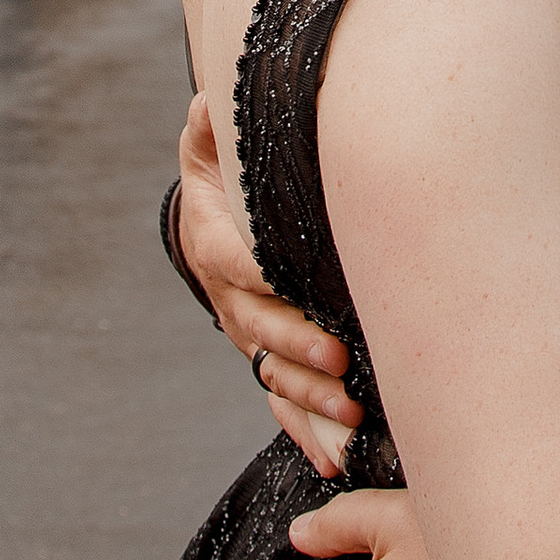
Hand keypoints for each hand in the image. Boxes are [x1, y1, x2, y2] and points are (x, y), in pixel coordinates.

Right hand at [176, 94, 363, 477]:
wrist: (211, 220)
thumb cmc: (223, 175)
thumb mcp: (209, 145)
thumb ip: (211, 125)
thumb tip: (211, 101)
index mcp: (216, 244)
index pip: (238, 264)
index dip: (262, 278)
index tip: (291, 286)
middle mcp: (232, 300)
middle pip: (262, 330)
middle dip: (300, 348)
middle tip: (340, 361)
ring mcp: (250, 336)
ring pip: (275, 373)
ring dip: (310, 399)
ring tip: (350, 415)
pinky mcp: (269, 359)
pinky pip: (282, 403)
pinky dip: (305, 433)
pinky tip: (333, 458)